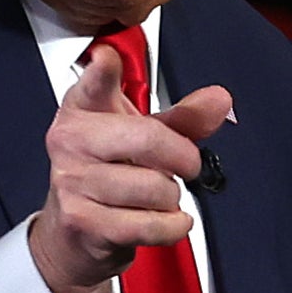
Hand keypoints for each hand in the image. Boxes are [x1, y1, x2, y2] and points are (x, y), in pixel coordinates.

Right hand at [28, 48, 230, 292]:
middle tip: (187, 164)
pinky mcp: (84, 222)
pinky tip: (166, 220)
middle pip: (148, 139)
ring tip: (157, 196)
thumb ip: (181, 118)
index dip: (102, 69)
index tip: (106, 58)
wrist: (73, 234)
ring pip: (155, 187)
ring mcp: (73, 182)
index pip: (92, 82)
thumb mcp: (141, 137)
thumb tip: (220, 99)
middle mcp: (71, 141)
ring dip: (171, 198)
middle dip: (183, 157)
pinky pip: (150, 224)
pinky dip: (172, 226)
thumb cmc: (107, 175)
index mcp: (83, 109)